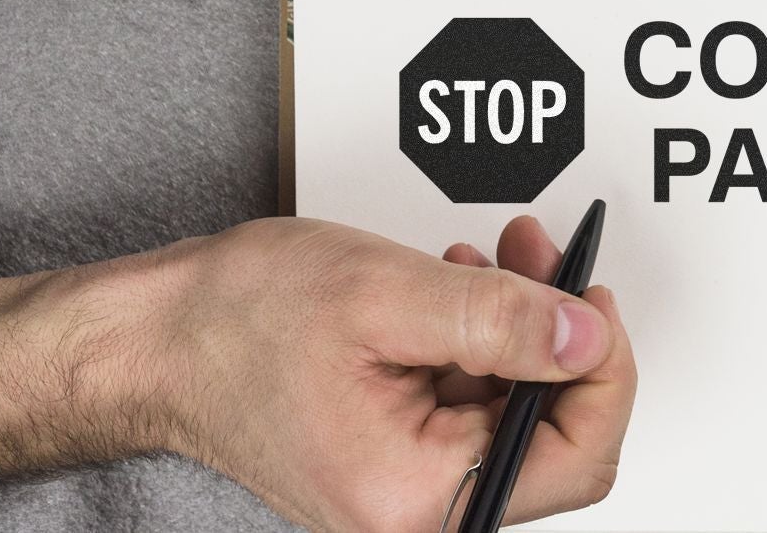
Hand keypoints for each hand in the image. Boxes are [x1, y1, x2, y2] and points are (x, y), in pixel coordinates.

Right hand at [0, 217, 635, 532]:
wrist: (160, 337)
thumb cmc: (238, 319)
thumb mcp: (385, 292)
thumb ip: (498, 318)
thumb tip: (587, 334)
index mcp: (417, 497)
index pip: (577, 456)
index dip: (606, 366)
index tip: (593, 294)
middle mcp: (414, 516)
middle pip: (550, 434)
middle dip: (559, 335)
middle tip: (546, 259)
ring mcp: (404, 492)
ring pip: (512, 411)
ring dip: (519, 326)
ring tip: (498, 259)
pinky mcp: (394, 460)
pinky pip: (469, 404)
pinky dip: (478, 338)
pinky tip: (460, 287)